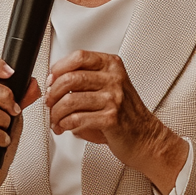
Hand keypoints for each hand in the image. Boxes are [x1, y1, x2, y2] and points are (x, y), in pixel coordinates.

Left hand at [45, 50, 186, 194]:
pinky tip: (65, 126)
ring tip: (56, 119)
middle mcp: (114, 79)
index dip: (58, 68)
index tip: (51, 80)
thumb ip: (86, 79)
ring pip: (70, 101)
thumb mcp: (109, 86)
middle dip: (53, 94)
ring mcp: (114, 99)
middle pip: (70, 78)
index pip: (78, 57)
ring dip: (56, 113)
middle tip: (50, 102)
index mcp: (112, 66)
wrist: (145, 137)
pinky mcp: (111, 119)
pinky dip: (65, 124)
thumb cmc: (125, 113)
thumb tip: (53, 81)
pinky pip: (76, 119)